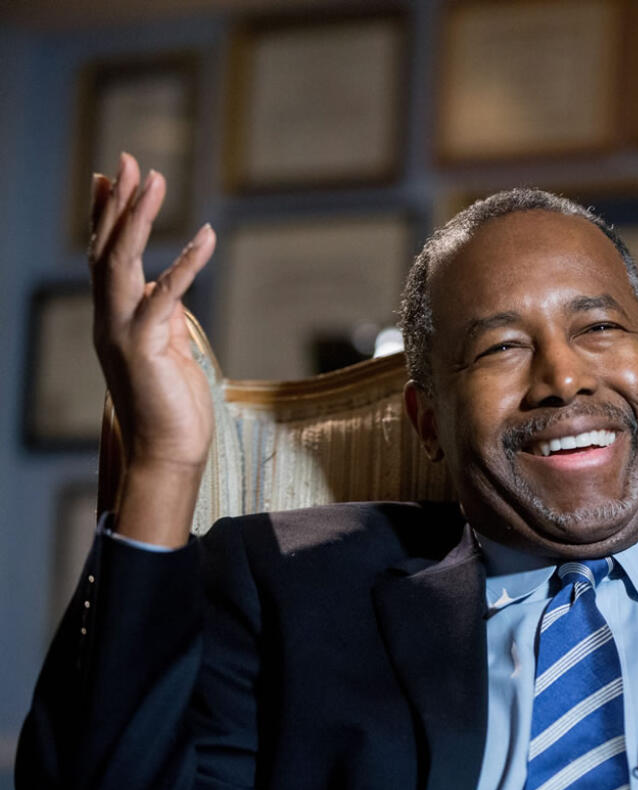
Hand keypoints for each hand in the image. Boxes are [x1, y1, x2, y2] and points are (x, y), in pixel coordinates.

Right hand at [89, 153, 215, 543]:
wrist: (167, 453)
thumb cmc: (172, 405)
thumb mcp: (167, 348)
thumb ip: (164, 316)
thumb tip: (169, 288)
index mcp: (115, 318)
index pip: (105, 257)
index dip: (107, 216)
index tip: (111, 177)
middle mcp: (110, 319)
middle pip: (106, 249)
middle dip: (117, 203)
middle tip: (127, 160)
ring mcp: (123, 332)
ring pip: (122, 262)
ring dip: (138, 219)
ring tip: (153, 179)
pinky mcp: (147, 347)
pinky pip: (167, 295)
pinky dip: (186, 263)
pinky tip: (206, 235)